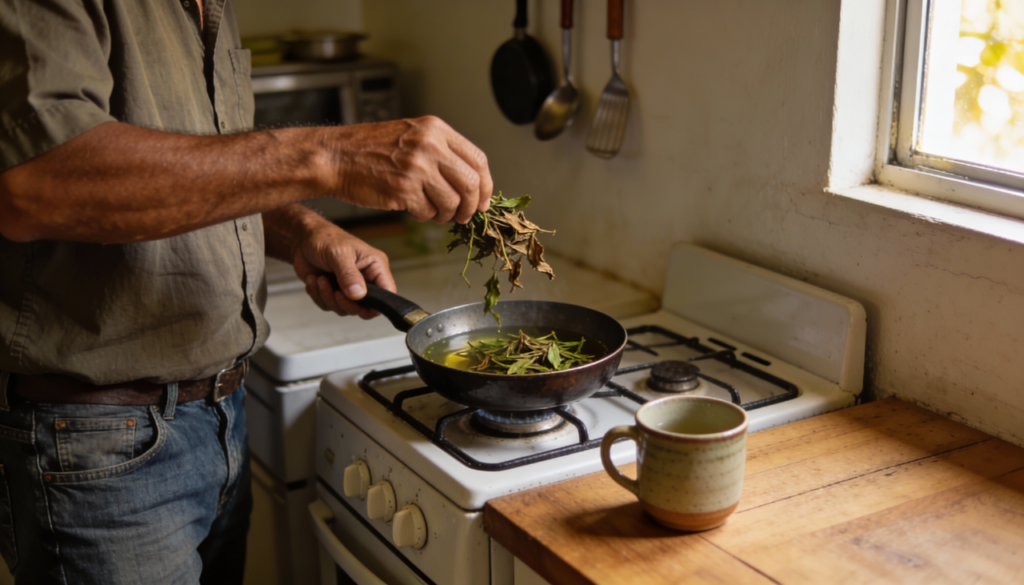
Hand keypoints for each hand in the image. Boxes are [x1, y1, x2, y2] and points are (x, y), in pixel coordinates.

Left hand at [291, 223, 396, 318]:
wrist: (302, 238)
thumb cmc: (324, 237)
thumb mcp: (338, 254)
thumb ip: (349, 275)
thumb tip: (358, 294)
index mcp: (375, 266)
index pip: (387, 292)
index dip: (377, 304)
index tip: (359, 304)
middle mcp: (365, 279)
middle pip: (364, 307)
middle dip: (345, 302)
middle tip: (334, 290)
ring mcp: (349, 287)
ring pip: (345, 309)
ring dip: (327, 297)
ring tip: (320, 279)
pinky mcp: (334, 291)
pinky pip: (329, 305)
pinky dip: (318, 295)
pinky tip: (314, 280)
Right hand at [329, 116, 492, 223]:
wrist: (336, 156)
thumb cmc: (371, 149)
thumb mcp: (412, 134)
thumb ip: (442, 151)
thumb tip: (472, 182)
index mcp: (435, 129)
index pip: (478, 160)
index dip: (486, 185)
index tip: (484, 200)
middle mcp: (429, 146)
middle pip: (471, 184)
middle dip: (471, 206)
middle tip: (464, 215)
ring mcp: (416, 168)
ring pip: (452, 202)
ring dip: (446, 214)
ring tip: (434, 212)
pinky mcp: (403, 189)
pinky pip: (428, 212)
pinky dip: (424, 216)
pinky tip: (414, 209)